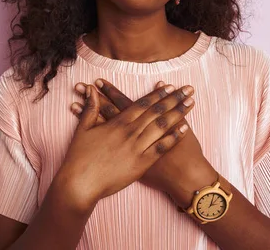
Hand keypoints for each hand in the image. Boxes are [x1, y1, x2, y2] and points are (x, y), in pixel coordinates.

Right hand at [58, 82, 193, 212]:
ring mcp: (137, 148)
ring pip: (162, 126)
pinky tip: (185, 129)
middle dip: (174, 99)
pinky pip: (161, 148)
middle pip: (157, 111)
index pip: (142, 104)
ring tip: (191, 103)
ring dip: (178, 113)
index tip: (170, 86)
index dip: (158, 94)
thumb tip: (91, 91)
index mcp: (118, 123)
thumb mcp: (82, 129)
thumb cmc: (79, 157)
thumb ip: (90, 109)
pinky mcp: (141, 164)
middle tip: (188, 89)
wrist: (81, 183)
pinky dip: (174, 137)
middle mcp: (130, 132)